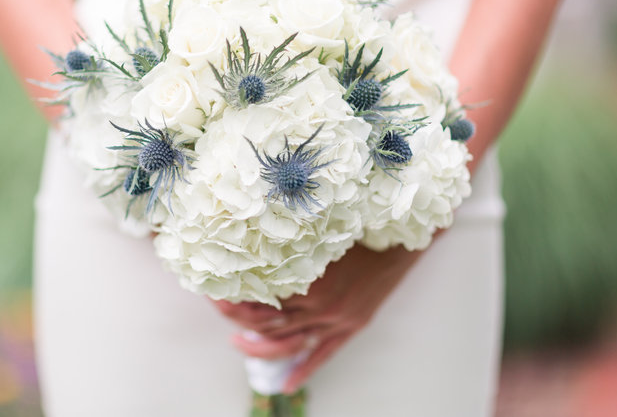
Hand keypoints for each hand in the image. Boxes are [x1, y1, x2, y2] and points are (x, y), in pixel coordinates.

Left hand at [213, 241, 424, 393]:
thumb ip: (291, 250)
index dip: (238, 297)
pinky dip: (304, 370)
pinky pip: (323, 355)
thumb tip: (254, 249)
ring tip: (239, 344)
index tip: (218, 290)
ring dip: (262, 349)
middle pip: (270, 323)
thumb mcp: (319, 238)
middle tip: (220, 310)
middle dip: (240, 320)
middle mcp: (321, 307)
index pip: (263, 298)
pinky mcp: (351, 328)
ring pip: (291, 343)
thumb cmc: (357, 234)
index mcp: (310, 281)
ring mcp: (337, 321)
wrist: (397, 244)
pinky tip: (288, 383)